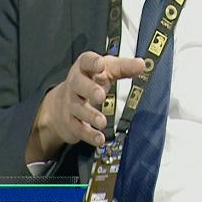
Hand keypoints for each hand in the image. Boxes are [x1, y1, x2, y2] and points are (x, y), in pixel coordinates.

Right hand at [26, 51, 144, 162]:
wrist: (59, 106)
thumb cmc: (90, 82)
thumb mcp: (107, 70)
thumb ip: (123, 67)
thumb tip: (141, 64)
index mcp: (84, 68)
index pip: (85, 61)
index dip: (92, 62)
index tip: (101, 64)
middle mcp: (75, 85)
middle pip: (78, 85)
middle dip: (89, 90)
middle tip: (101, 96)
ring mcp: (71, 104)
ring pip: (78, 109)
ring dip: (90, 116)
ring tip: (102, 122)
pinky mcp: (71, 123)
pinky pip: (79, 129)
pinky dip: (89, 135)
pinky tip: (100, 139)